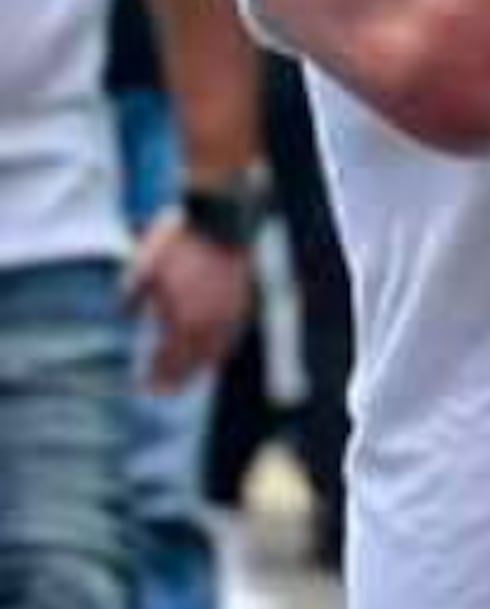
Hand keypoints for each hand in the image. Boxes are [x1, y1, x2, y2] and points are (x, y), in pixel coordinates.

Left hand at [126, 211, 254, 389]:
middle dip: (177, 379)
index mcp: (182, 318)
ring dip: (200, 368)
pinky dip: (220, 350)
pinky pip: (232, 337)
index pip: (168, 359)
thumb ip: (132, 295)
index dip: (156, 375)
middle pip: (192, 363)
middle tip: (165, 391)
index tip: (145, 385)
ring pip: (217, 353)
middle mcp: (208, 324)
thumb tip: (125, 315)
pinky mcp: (244, 303)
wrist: (219, 218)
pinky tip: (213, 351)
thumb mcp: (142, 265)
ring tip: (190, 376)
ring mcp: (230, 315)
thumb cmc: (177, 241)